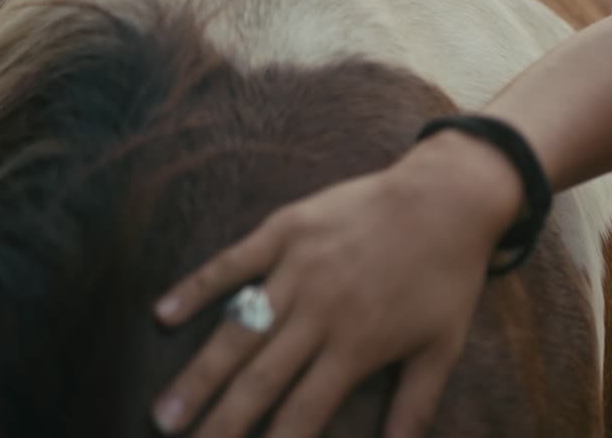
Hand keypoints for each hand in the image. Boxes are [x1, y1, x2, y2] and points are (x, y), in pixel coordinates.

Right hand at [150, 131, 522, 437]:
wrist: (447, 196)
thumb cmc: (448, 276)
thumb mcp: (443, 347)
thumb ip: (415, 407)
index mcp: (357, 345)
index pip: (302, 412)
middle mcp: (321, 312)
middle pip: (259, 381)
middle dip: (220, 424)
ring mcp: (298, 268)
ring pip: (237, 330)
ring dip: (198, 374)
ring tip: (164, 412)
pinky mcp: (286, 230)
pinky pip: (233, 262)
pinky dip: (198, 288)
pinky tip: (163, 315)